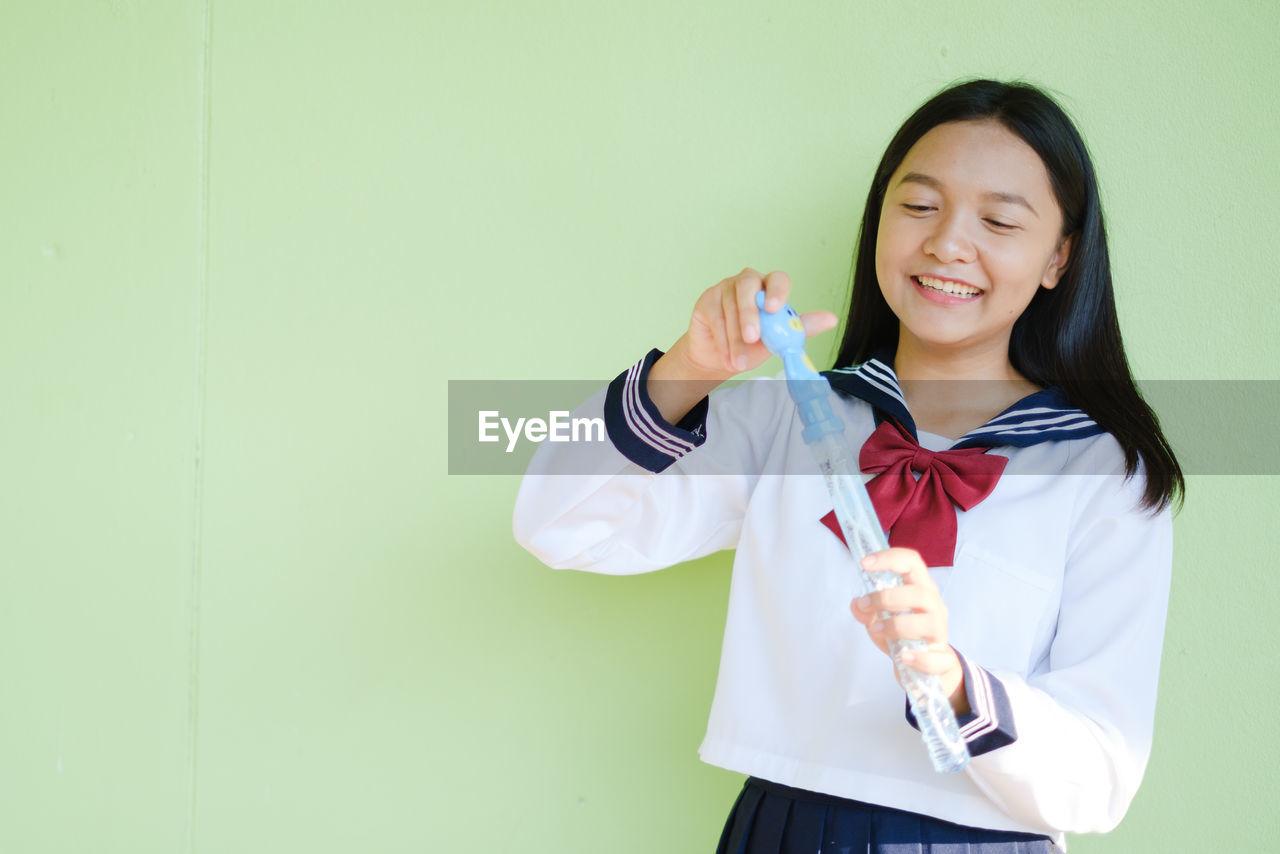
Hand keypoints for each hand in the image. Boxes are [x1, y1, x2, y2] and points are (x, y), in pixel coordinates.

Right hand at [648, 269, 836, 421]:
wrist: (721, 358)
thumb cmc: (752, 344)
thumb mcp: (778, 338)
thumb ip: (801, 327)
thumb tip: (832, 319)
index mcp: (769, 288)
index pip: (777, 278)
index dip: (777, 290)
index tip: (776, 308)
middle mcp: (747, 282)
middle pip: (748, 286)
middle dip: (750, 313)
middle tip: (754, 338)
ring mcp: (724, 289)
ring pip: (730, 307)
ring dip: (735, 339)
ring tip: (739, 363)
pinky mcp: (707, 300)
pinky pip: (715, 318)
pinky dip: (722, 341)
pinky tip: (727, 357)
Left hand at [849, 548, 968, 715]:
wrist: (927, 666)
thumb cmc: (904, 635)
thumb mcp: (880, 620)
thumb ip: (867, 611)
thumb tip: (856, 604)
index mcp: (920, 588)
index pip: (911, 563)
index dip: (889, 558)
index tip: (864, 563)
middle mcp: (933, 606)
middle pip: (920, 593)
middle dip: (887, 597)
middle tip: (864, 604)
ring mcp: (940, 632)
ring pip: (928, 622)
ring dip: (897, 624)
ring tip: (875, 629)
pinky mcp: (943, 659)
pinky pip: (936, 658)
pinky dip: (919, 658)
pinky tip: (903, 656)